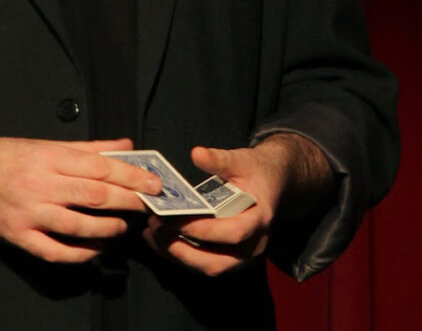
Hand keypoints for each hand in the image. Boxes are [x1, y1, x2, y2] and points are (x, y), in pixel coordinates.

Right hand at [0, 135, 161, 262]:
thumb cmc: (4, 156)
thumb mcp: (45, 143)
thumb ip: (88, 147)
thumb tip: (124, 144)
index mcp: (49, 157)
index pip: (101, 166)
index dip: (132, 175)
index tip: (154, 182)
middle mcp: (41, 184)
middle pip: (95, 195)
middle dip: (129, 201)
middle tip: (149, 205)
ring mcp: (29, 213)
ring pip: (79, 226)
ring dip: (108, 229)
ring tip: (123, 227)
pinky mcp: (18, 236)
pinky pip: (55, 252)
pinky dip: (80, 255)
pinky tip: (95, 250)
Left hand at [142, 135, 332, 275]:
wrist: (271, 183)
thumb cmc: (254, 170)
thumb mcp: (241, 159)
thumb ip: (220, 159)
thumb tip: (197, 153)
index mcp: (259, 220)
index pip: (233, 233)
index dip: (203, 230)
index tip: (174, 219)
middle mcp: (253, 246)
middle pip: (217, 262)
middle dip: (183, 250)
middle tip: (155, 228)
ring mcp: (242, 256)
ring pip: (208, 267)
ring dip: (177, 255)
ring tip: (150, 233)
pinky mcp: (229, 257)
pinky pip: (203, 262)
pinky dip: (179, 254)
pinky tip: (156, 238)